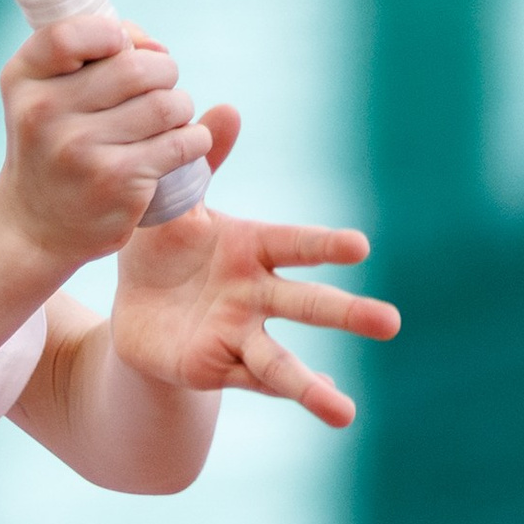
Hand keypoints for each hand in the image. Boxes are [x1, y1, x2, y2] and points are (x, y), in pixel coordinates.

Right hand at [0, 11, 212, 269]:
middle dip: (163, 72)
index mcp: (24, 79)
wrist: (34, 226)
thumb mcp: (47, 92)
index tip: (121, 52)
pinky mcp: (116, 180)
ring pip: (165, 104)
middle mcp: (45, 112)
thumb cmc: (51, 146)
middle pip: (136, 66)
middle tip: (159, 91)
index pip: (70, 34)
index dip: (113, 35)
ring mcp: (80, 148)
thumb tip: (156, 48)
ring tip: (168, 121)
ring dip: (180, 107)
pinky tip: (183, 146)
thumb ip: (94, 53)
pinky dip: (195, 140)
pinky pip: (181, 143)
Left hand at [104, 109, 398, 427]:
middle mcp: (256, 294)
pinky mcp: (216, 368)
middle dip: (345, 314)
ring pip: (280, 363)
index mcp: (251, 248)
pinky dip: (285, 396)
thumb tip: (226, 110)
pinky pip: (250, 383)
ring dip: (311, 387)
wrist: (132, 304)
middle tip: (391, 324)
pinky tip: (327, 408)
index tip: (361, 247)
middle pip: (305, 305)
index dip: (324, 247)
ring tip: (345, 413)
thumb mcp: (174, 203)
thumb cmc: (162, 245)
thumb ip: (204, 163)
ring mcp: (240, 334)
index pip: (295, 246)